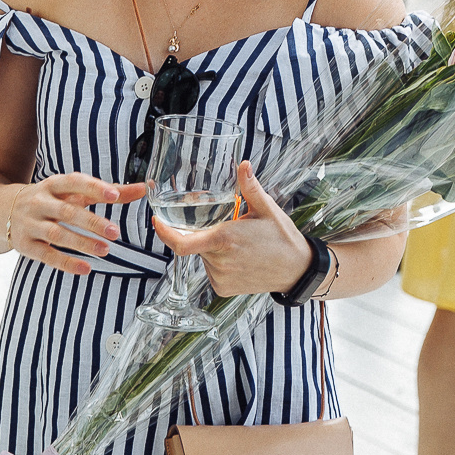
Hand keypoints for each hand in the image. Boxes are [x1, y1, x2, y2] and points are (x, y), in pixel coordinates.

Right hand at [7, 173, 148, 275]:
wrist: (3, 211)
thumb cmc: (50, 199)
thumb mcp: (72, 191)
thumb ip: (107, 191)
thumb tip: (144, 188)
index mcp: (53, 185)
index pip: (74, 182)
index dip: (94, 187)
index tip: (114, 195)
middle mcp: (39, 202)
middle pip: (66, 211)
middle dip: (91, 222)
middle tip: (115, 232)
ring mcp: (30, 224)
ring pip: (56, 234)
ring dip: (81, 243)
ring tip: (105, 250)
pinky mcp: (25, 246)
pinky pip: (46, 255)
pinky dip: (66, 263)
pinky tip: (86, 268)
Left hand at [154, 161, 313, 298]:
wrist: (297, 270)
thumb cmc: (282, 239)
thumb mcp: (267, 209)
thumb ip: (250, 187)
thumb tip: (243, 165)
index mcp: (225, 239)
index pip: (181, 242)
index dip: (164, 233)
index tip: (157, 221)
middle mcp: (219, 261)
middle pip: (195, 243)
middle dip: (202, 232)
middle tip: (223, 225)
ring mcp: (221, 278)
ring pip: (203, 257)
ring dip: (211, 247)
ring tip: (238, 243)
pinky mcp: (223, 289)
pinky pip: (211, 271)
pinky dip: (218, 261)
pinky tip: (238, 257)